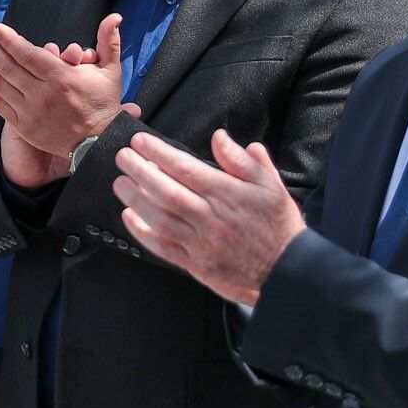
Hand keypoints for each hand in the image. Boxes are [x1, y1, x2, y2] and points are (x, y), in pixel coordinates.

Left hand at [0, 15, 126, 165]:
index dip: (9, 40)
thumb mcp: (111, 71)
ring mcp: (31, 112)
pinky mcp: (24, 127)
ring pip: (1, 84)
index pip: (27, 55)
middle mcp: (43, 95)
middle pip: (9, 67)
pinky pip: (0, 104)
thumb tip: (114, 16)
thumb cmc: (103, 103)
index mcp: (62, 78)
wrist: (99, 142)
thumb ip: (108, 42)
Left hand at [112, 129, 304, 305]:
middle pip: (166, 191)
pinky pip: (163, 247)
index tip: (140, 141)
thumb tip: (218, 137)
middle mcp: (211, 217)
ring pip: (160, 219)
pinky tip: (129, 217)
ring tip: (120, 183)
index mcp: (228, 194)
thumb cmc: (277, 224)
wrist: (287, 270)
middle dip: (139, 171)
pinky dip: (142, 232)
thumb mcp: (270, 184)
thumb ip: (242, 161)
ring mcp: (201, 243)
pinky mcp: (196, 264)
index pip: (185, 168)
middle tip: (122, 157)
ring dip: (135, 199)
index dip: (158, 153)